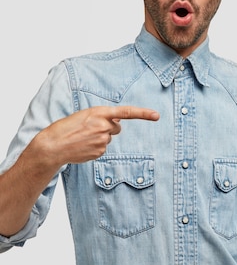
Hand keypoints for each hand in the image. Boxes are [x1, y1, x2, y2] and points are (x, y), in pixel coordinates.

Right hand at [32, 106, 159, 166]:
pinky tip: (83, 146)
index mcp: (100, 112)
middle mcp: (104, 126)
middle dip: (108, 128)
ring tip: (83, 138)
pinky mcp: (100, 151)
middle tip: (90, 129)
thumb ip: (103, 116)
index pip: (127, 112)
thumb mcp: (85, 115)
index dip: (143, 113)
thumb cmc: (67, 127)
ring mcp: (103, 140)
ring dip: (99, 137)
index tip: (156, 115)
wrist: (52, 145)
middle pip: (116, 128)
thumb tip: (118, 122)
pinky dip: (95, 147)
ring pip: (108, 138)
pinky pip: (103, 148)